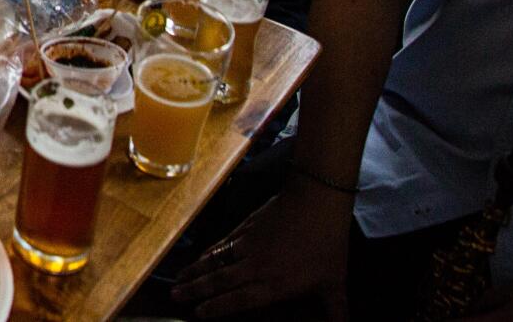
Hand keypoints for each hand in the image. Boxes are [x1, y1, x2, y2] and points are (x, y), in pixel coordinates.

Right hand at [175, 181, 350, 318]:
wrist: (316, 202)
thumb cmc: (327, 244)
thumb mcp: (335, 283)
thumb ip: (337, 311)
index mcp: (274, 284)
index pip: (239, 300)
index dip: (216, 308)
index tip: (198, 315)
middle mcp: (255, 267)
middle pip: (218, 281)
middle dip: (195, 291)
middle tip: (175, 297)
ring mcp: (247, 245)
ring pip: (214, 261)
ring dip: (195, 271)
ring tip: (177, 279)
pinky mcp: (245, 228)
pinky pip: (221, 244)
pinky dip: (207, 252)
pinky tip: (199, 256)